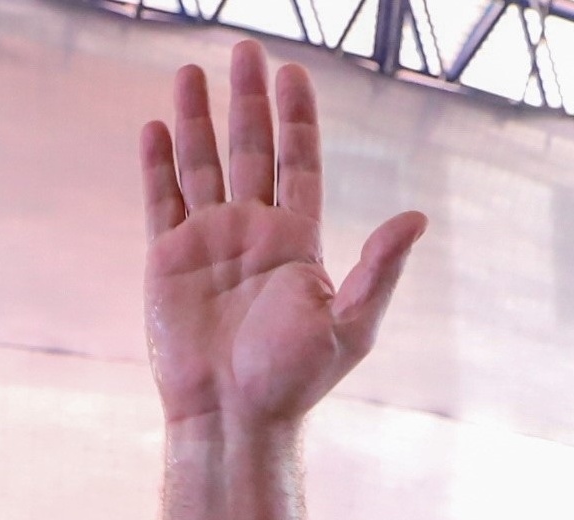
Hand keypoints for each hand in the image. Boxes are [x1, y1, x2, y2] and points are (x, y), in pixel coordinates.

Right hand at [141, 43, 425, 435]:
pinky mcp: (167, 262)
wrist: (232, 417)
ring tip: (191, 71)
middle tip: (246, 49)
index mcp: (296, 240)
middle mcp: (252, 233)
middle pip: (250, 149)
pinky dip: (157, 165)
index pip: (298, 161)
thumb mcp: (351, 324)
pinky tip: (156, 128)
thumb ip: (380, 269)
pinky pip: (161, 201)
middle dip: (248, 100)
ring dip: (197, 118)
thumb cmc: (293, 380)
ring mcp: (207, 243)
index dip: (296, 117)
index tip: (292, 72)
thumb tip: (416, 218)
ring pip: (201, 165)